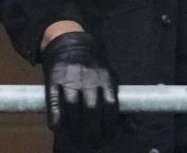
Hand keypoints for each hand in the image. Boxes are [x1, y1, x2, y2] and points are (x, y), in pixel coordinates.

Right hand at [41, 31, 118, 146]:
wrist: (71, 44)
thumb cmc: (95, 66)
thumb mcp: (110, 77)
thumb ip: (118, 101)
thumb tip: (133, 126)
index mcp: (106, 78)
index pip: (111, 104)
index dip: (111, 123)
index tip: (110, 136)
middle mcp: (89, 80)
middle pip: (91, 109)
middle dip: (93, 130)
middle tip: (94, 142)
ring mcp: (70, 81)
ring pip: (72, 109)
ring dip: (75, 129)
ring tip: (78, 140)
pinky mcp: (53, 82)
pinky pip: (54, 104)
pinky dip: (56, 118)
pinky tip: (58, 129)